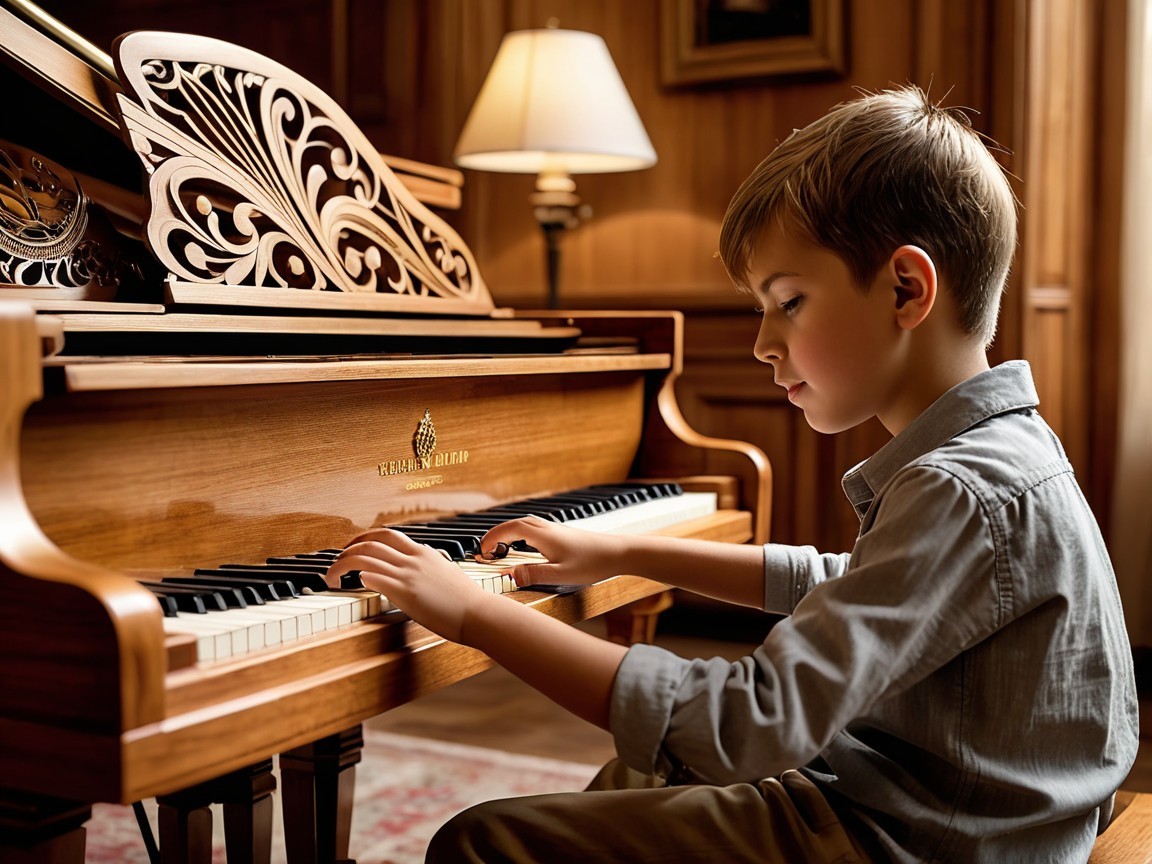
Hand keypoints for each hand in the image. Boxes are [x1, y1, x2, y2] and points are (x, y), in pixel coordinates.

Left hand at [325, 528, 492, 643]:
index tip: (355, 547)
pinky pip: (372, 576)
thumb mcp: (446, 576)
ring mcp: (408, 574)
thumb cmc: (466, 601)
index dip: (367, 538)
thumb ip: (430, 569)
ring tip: (331, 577)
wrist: (478, 613)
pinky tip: (350, 584)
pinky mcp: (405, 591)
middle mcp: (414, 558)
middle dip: (348, 547)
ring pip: (365, 557)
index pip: (389, 536)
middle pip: (372, 540)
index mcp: (424, 553)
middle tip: (336, 559)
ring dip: (341, 564)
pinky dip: (357, 576)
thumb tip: (424, 567)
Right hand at [480, 516, 625, 587]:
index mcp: (543, 536)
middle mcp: (547, 529)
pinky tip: (526, 546)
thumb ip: (534, 575)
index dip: (492, 538)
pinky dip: (522, 534)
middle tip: (486, 548)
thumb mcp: (562, 574)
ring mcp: (556, 530)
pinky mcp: (563, 534)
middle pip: (515, 523)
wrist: (618, 552)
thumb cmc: (593, 563)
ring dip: (510, 532)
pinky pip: (535, 529)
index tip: (482, 549)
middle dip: (498, 533)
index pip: (510, 529)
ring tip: (501, 547)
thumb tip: (510, 575)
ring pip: (526, 524)